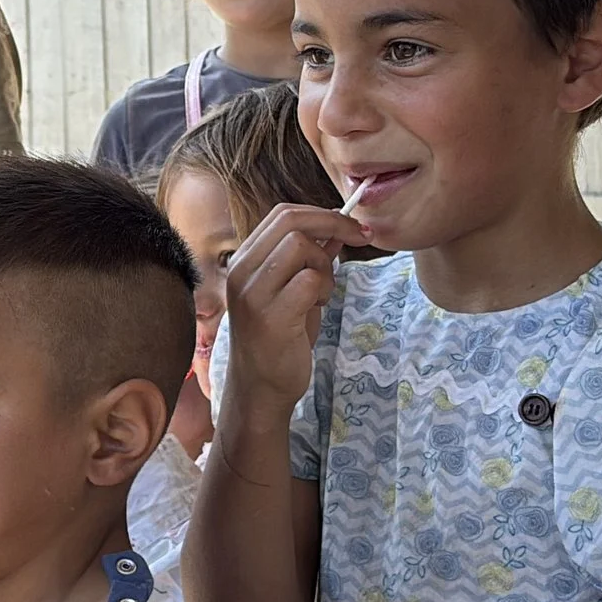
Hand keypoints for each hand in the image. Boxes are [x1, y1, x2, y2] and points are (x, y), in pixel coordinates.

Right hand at [220, 204, 364, 416]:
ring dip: (325, 265)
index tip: (353, 225)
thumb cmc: (278, 339)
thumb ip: (308, 259)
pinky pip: (311, 280)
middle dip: (333, 224)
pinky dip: (324, 288)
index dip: (322, 213)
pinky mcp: (270, 316)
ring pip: (302, 247)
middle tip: (360, 238)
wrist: (260, 387)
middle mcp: (241, 271)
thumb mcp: (291, 290)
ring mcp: (253, 293)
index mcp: (244, 261)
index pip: (283, 214)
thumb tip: (337, 229)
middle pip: (291, 221)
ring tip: (321, 293)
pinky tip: (317, 307)